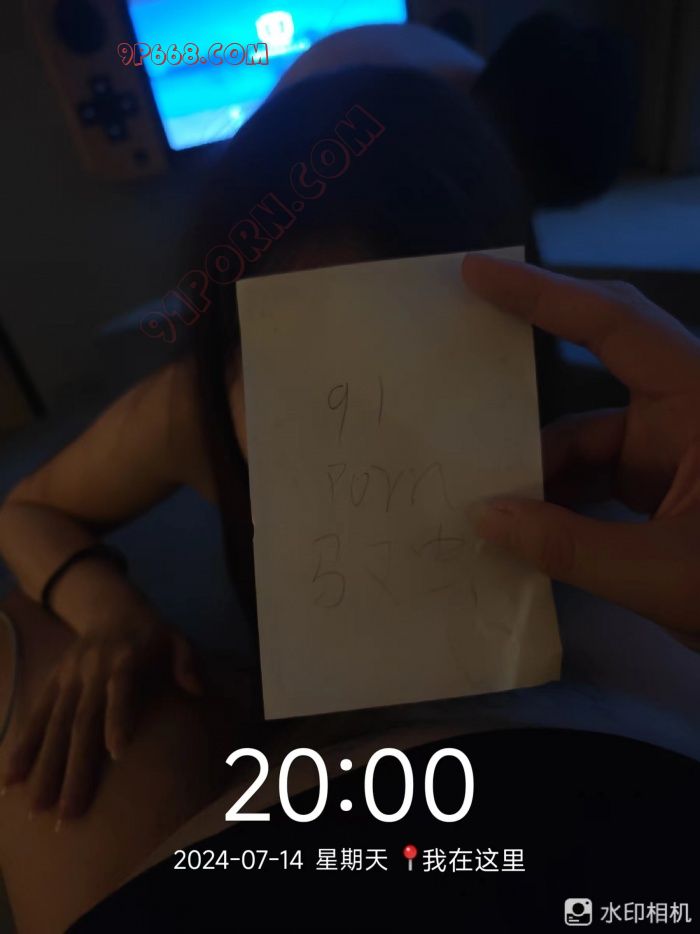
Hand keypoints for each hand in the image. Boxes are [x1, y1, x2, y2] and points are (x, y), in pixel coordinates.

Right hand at [2, 613, 201, 819]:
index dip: (118, 717)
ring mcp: (68, 678)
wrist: (109, 605)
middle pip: (82, 721)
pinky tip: (10, 781)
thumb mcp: (176, 637)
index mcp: (125, 658)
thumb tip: (197, 689)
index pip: (121, 688)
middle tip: (68, 813)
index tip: (117, 752)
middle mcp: (91, 670)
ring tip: (36, 808)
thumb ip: (186, 662)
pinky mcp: (52, 682)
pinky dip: (23, 748)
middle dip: (74, 768)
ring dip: (44, 767)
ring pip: (54, 726)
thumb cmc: (150, 632)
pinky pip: (36, 717)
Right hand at [463, 254, 699, 648]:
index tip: (477, 272)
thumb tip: (486, 517)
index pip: (614, 325)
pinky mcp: (662, 482)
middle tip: (459, 365)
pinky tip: (523, 525)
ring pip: (586, 437)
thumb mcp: (664, 573)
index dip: (542, 294)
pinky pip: (596, 473)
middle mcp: (685, 408)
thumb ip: (570, 546)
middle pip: (595, 370)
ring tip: (484, 497)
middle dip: (531, 375)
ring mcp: (673, 446)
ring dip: (539, 468)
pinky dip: (559, 498)